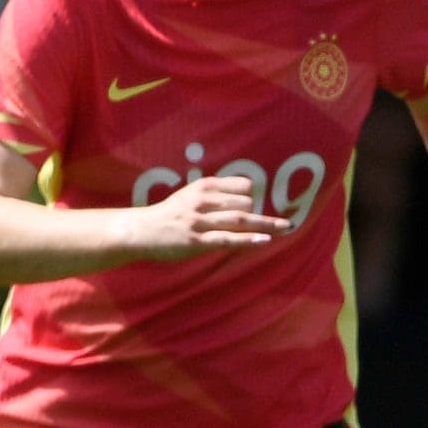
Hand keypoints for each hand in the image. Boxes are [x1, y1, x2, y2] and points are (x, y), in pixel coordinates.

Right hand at [134, 176, 288, 261]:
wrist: (141, 230)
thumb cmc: (168, 214)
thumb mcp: (190, 195)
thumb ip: (214, 194)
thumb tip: (246, 197)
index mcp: (204, 187)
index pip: (243, 186)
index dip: (251, 195)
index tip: (253, 204)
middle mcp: (204, 201)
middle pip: (246, 204)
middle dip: (255, 213)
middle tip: (260, 222)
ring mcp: (200, 222)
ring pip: (241, 220)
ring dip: (266, 224)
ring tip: (286, 226)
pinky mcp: (197, 242)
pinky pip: (229, 239)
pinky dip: (250, 240)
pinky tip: (266, 240)